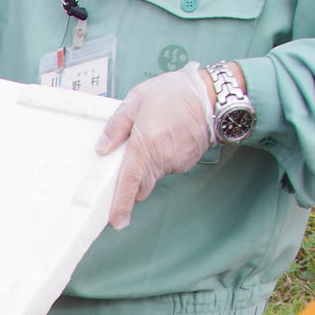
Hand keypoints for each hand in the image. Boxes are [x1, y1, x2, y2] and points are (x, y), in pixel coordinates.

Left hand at [97, 65, 215, 229]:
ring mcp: (176, 162)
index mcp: (144, 145)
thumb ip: (117, 126)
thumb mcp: (137, 100)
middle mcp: (161, 159)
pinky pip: (168, 166)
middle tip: (130, 157)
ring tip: (153, 136)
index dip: (121, 204)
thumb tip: (102, 148)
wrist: (212, 95)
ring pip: (154, 175)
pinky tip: (167, 137)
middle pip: (140, 184)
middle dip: (132, 180)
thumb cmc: (176, 93)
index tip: (117, 221)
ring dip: (148, 165)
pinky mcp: (187, 161)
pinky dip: (163, 157)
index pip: (129, 182)